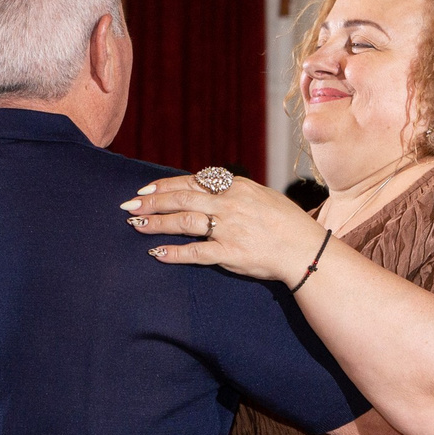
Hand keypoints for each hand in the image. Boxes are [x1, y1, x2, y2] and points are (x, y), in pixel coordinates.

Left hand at [123, 172, 325, 283]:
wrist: (305, 249)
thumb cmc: (287, 223)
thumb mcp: (261, 196)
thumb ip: (234, 192)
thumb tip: (210, 189)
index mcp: (236, 187)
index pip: (193, 182)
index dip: (165, 185)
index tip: (145, 190)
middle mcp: (229, 204)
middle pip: (182, 198)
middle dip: (152, 201)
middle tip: (128, 206)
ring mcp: (229, 228)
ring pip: (183, 222)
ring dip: (157, 223)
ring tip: (136, 225)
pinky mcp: (230, 252)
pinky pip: (195, 252)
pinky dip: (174, 252)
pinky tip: (157, 253)